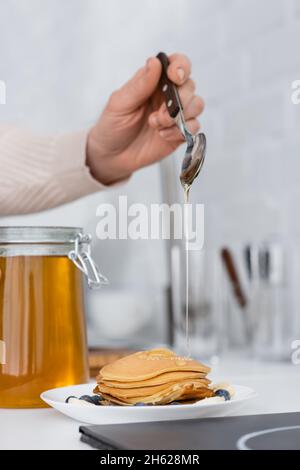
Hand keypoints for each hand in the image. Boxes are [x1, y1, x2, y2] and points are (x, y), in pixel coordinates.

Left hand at [87, 53, 203, 184]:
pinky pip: (194, 127)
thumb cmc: (112, 127)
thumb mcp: (120, 104)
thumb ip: (139, 85)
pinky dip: (180, 131)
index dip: (181, 66)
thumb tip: (155, 62)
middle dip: (181, 98)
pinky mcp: (180, 133)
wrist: (112, 157)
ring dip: (180, 115)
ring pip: (197, 105)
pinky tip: (162, 135)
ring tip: (157, 124)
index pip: (177, 64)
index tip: (175, 77)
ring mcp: (175, 115)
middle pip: (190, 85)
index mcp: (153, 82)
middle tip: (161, 113)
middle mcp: (168, 96)